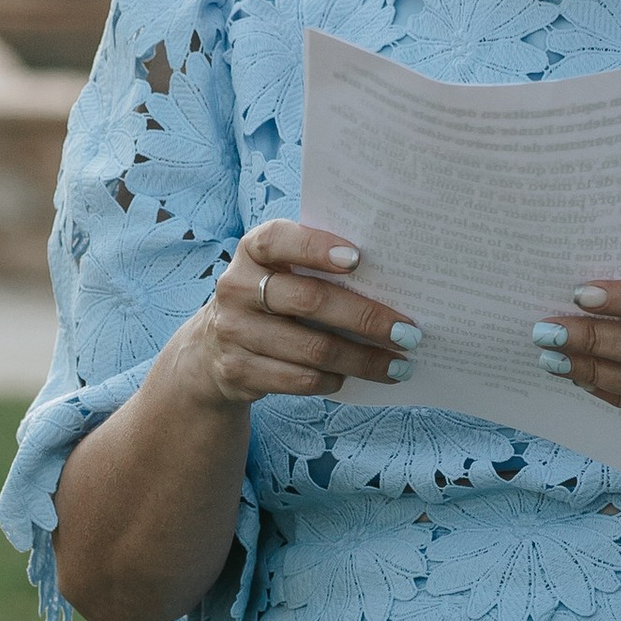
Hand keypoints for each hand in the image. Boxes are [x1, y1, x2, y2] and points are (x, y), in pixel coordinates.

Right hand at [173, 222, 423, 409]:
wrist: (211, 348)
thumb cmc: (271, 299)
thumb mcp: (281, 272)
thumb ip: (317, 267)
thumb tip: (392, 281)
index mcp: (252, 251)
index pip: (279, 240)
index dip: (316, 248)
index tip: (359, 259)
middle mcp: (237, 288)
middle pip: (310, 301)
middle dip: (366, 318)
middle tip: (408, 332)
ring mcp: (234, 332)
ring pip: (312, 349)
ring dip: (363, 360)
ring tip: (398, 365)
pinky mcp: (238, 372)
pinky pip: (299, 379)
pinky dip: (333, 380)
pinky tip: (353, 377)